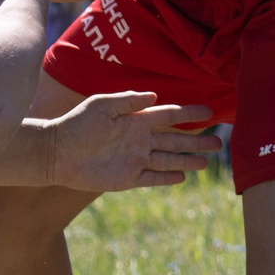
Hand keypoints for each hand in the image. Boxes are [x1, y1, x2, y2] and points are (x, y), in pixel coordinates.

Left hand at [39, 91, 221, 191]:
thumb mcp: (101, 105)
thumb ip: (127, 100)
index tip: (209, 112)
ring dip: (187, 161)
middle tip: (219, 142)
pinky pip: (152, 179)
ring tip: (206, 162)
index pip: (168, 116)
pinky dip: (167, 178)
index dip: (189, 114)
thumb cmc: (76, 124)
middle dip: (196, 141)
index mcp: (135, 120)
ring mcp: (135, 160)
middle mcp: (139, 140)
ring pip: (168, 160)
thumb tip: (155, 95)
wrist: (56, 153)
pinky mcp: (127, 178)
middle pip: (175, 140)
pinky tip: (182, 177)